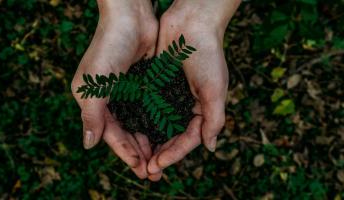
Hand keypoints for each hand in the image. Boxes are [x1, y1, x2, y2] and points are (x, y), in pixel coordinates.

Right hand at [71, 0, 157, 178]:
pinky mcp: (142, 83)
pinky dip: (156, 123)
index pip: (109, 133)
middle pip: (124, 132)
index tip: (140, 168)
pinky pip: (149, 109)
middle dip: (138, 152)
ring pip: (138, 123)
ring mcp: (126, 91)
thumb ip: (91, 116)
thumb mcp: (95, 85)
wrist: (130, 16)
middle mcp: (108, 98)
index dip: (124, 152)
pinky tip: (166, 135)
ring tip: (161, 159)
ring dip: (148, 141)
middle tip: (153, 171)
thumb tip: (88, 145)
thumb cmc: (108, 47)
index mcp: (92, 100)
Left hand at [147, 0, 240, 180]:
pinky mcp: (155, 85)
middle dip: (160, 153)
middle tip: (145, 169)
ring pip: (157, 126)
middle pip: (171, 137)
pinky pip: (146, 107)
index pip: (188, 139)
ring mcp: (169, 96)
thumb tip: (211, 148)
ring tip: (136, 157)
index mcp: (202, 110)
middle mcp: (185, 106)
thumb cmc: (208, 54)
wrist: (192, 23)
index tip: (158, 164)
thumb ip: (214, 119)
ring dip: (148, 142)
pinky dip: (139, 120)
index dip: (174, 154)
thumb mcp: (215, 89)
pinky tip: (128, 131)